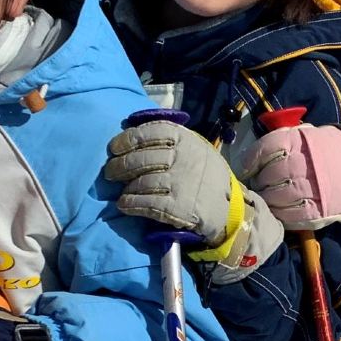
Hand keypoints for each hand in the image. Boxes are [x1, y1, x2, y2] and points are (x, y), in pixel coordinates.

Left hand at [104, 119, 238, 244]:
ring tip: (122, 191)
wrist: (230, 208)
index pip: (151, 132)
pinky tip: (124, 205)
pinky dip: (131, 204)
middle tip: (110, 172)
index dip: (128, 139)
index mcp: (187, 139)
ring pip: (142, 181)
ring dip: (127, 187)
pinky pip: (147, 203)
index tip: (114, 147)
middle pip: (142, 158)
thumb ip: (172, 139)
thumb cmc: (205, 175)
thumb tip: (134, 133)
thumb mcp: (196, 147)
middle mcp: (184, 158)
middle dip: (120, 165)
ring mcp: (181, 183)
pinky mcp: (179, 207)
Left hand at [245, 123, 340, 229]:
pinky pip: (287, 217)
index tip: (245, 171)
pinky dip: (278, 215)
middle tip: (258, 186)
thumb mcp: (311, 135)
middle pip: (265, 178)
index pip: (262, 152)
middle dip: (258, 184)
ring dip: (266, 201)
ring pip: (273, 199)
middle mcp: (301, 165)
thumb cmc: (333, 151)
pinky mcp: (316, 213)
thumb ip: (284, 139)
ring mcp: (309, 191)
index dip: (249, 163)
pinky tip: (278, 210)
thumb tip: (254, 156)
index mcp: (298, 142)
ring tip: (268, 199)